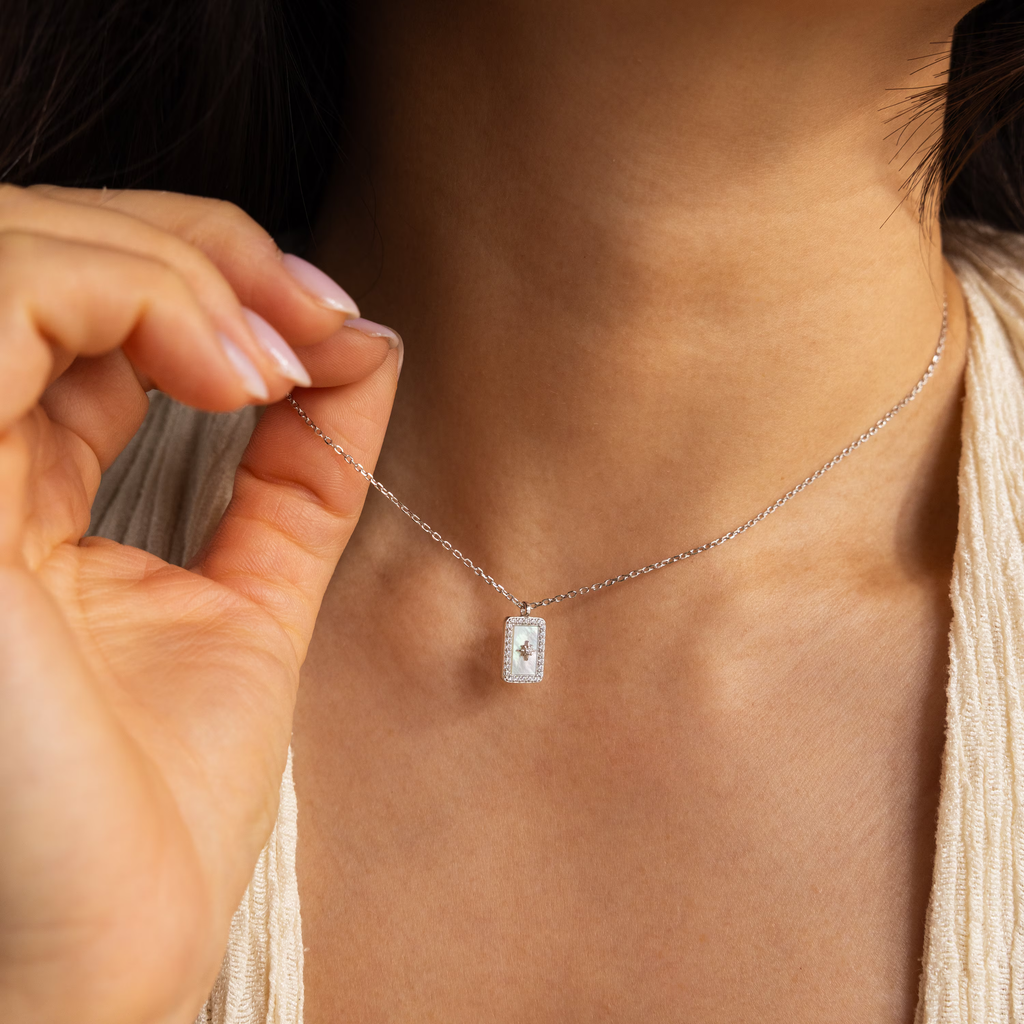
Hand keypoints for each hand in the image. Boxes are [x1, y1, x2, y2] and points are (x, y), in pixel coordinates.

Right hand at [0, 185, 399, 1023]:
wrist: (97, 960)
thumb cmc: (148, 812)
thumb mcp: (249, 601)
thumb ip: (297, 475)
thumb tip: (366, 348)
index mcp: (6, 489)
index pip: (76, 313)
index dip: (200, 280)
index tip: (329, 324)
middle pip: (37, 250)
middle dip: (199, 249)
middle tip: (318, 313)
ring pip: (10, 246)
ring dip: (173, 263)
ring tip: (276, 354)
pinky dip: (134, 293)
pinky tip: (235, 373)